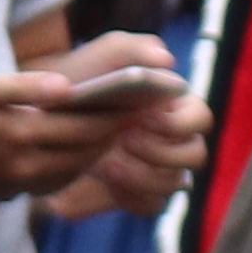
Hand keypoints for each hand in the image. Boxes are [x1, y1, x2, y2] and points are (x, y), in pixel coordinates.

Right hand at [0, 37, 186, 207]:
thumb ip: (21, 88)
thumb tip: (67, 89)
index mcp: (19, 135)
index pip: (84, 124)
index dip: (117, 111)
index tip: (144, 98)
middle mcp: (21, 168)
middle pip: (84, 150)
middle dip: (115, 131)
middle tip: (142, 115)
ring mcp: (12, 186)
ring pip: (70, 171)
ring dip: (96, 153)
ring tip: (114, 132)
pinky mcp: (1, 195)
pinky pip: (49, 184)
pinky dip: (71, 168)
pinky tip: (75, 154)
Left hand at [58, 36, 206, 216]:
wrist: (50, 110)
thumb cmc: (87, 76)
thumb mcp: (105, 53)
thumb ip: (134, 48)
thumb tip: (165, 61)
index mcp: (177, 105)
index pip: (201, 119)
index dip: (180, 123)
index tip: (146, 117)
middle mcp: (176, 141)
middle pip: (194, 157)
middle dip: (161, 153)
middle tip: (125, 141)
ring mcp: (161, 170)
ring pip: (171, 186)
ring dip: (140, 175)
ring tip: (104, 163)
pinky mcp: (140, 193)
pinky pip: (149, 204)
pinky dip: (128, 196)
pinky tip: (102, 179)